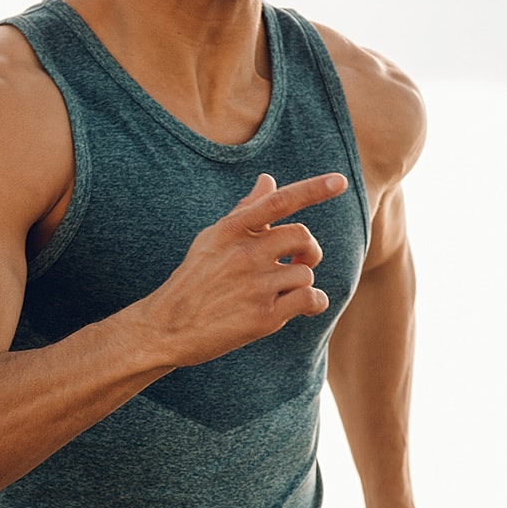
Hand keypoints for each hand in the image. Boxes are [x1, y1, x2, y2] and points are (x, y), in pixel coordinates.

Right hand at [139, 172, 348, 367]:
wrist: (166, 328)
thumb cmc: (193, 281)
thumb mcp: (212, 239)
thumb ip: (245, 210)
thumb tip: (268, 179)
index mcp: (232, 230)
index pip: (279, 202)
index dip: (313, 189)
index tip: (340, 180)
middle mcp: (244, 254)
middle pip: (302, 237)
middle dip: (309, 250)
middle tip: (300, 262)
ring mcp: (254, 286)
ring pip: (305, 272)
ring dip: (301, 282)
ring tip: (282, 292)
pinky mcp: (263, 317)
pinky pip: (310, 299)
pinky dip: (315, 302)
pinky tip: (305, 306)